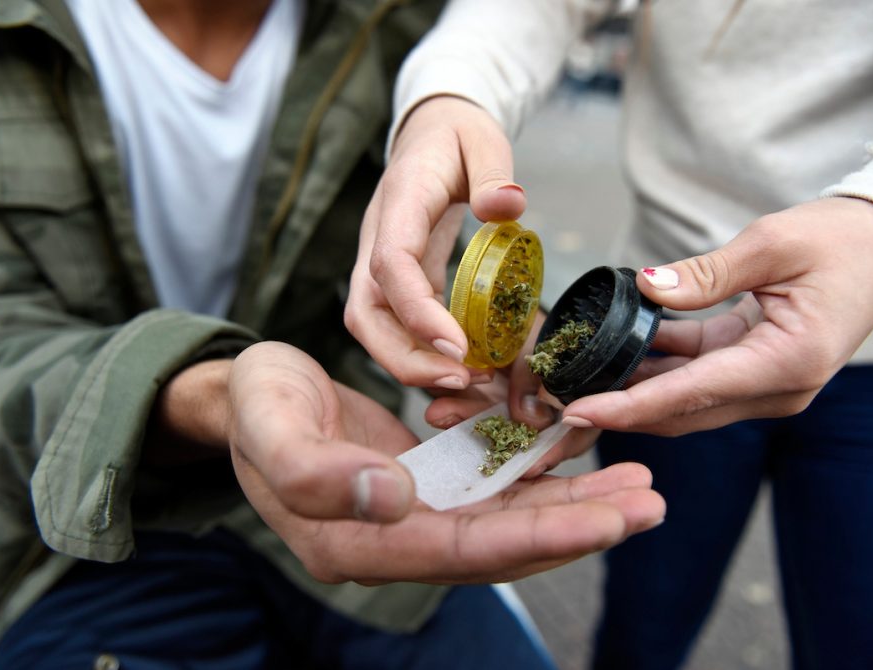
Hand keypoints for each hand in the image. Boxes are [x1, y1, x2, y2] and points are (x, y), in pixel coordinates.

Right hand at [227, 342, 663, 583]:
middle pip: (501, 545)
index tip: (607, 520)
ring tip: (637, 484)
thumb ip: (316, 472)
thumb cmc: (256, 406)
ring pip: (507, 519)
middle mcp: (395, 539)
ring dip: (573, 503)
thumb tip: (391, 499)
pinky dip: (540, 474)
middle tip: (649, 501)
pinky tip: (580, 453)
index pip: (462, 549)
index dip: (536, 538)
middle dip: (578, 526)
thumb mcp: (270, 424)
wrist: (250, 395)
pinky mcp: (427, 484)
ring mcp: (415, 514)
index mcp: (356, 542)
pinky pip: (494, 487)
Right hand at [345, 95, 525, 390]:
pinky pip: (396, 325)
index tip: (457, 344)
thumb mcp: (482, 138)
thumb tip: (507, 205)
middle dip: (405, 357)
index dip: (417, 311)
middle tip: (461, 380)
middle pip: (365, 313)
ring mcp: (379, 263)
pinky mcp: (396, 280)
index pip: (390, 265)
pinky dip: (423, 351)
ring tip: (468, 380)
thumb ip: (493, 171)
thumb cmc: (456, 134)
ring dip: (412, 363)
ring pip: (373, 326)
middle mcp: (377, 238)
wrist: (430, 130)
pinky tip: (464, 365)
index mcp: (399, 203)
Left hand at [560, 197, 872, 435]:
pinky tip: (616, 351)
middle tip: (558, 400)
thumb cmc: (842, 241)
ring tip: (575, 377)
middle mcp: (776, 389)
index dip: (629, 407)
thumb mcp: (773, 244)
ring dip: (633, 390)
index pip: (691, 395)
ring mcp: (766, 384)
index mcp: (786, 363)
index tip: (578, 412)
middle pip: (681, 410)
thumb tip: (647, 288)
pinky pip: (696, 374)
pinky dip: (657, 367)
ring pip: (684, 399)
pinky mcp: (754, 368)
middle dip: (619, 409)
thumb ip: (706, 273)